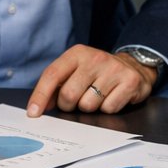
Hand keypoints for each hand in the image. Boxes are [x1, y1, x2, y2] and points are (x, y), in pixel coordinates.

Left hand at [27, 45, 153, 116]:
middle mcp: (95, 58)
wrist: (133, 67)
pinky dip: (107, 109)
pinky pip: (108, 109)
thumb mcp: (76, 70)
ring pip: (88, 105)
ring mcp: (114, 69)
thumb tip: (38, 107)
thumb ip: (56, 85)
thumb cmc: (97, 72)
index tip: (33, 113)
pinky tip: (112, 97)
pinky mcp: (130, 82)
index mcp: (77, 53)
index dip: (40, 95)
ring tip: (97, 96)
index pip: (52, 75)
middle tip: (77, 100)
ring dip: (89, 107)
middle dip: (69, 105)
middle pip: (68, 95)